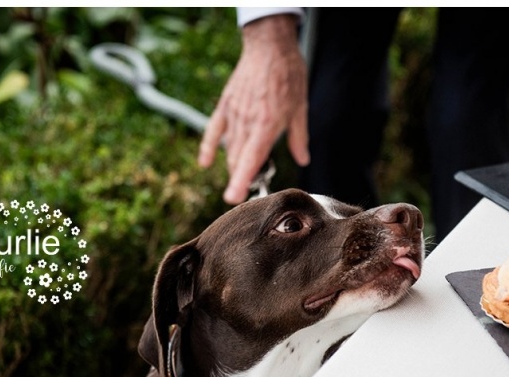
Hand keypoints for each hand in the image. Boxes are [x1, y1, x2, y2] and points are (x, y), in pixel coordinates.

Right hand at [198, 15, 309, 203]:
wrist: (269, 47)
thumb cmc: (288, 75)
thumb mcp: (300, 107)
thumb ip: (299, 137)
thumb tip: (303, 159)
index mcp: (267, 124)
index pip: (251, 159)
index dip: (241, 181)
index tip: (233, 198)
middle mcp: (247, 122)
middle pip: (239, 159)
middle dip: (244, 176)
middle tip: (258, 179)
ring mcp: (234, 114)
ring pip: (229, 149)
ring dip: (234, 165)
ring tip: (243, 170)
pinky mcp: (225, 106)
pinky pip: (212, 131)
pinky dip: (208, 148)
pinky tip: (205, 164)